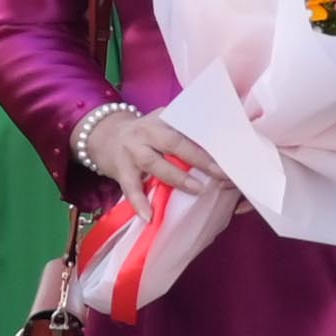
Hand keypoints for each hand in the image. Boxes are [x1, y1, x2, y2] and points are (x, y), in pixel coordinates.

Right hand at [80, 104, 227, 200]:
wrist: (104, 135)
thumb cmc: (146, 134)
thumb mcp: (164, 124)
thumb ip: (186, 132)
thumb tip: (225, 146)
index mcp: (163, 119)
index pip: (189, 127)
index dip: (210, 140)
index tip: (230, 153)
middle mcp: (147, 132)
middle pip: (174, 143)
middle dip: (199, 158)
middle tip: (221, 173)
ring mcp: (132, 150)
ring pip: (154, 164)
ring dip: (177, 178)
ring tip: (198, 190)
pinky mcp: (120, 169)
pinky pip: (130, 188)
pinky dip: (139, 203)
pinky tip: (149, 217)